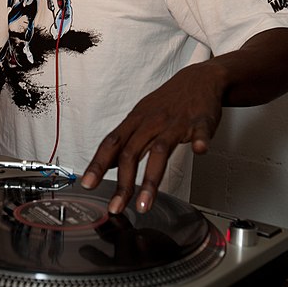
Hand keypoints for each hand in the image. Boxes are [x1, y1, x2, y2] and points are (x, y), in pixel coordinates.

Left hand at [81, 62, 223, 214]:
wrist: (199, 79)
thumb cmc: (167, 102)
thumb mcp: (140, 117)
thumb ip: (125, 141)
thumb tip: (106, 163)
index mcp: (136, 121)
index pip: (111, 143)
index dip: (97, 164)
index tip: (87, 184)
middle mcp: (152, 122)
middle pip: (131, 153)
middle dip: (122, 183)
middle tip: (116, 207)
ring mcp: (176, 122)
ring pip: (160, 151)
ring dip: (151, 180)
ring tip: (145, 203)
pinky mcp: (200, 121)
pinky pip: (200, 131)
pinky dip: (200, 141)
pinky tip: (199, 151)